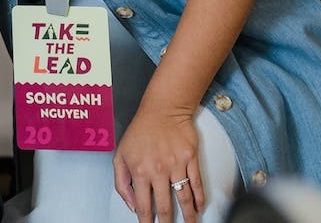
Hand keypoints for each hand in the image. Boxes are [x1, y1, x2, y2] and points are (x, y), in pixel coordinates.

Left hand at [113, 105, 202, 222]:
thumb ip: (121, 182)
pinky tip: (199, 207)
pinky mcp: (191, 159)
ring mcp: (176, 165)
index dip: (145, 220)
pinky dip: (200, 198)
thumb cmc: (141, 131)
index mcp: (139, 171)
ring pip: (184, 198)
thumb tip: (131, 204)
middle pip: (165, 206)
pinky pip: (197, 183)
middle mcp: (158, 170)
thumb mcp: (120, 155)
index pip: (143, 204)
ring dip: (189, 215)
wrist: (163, 110)